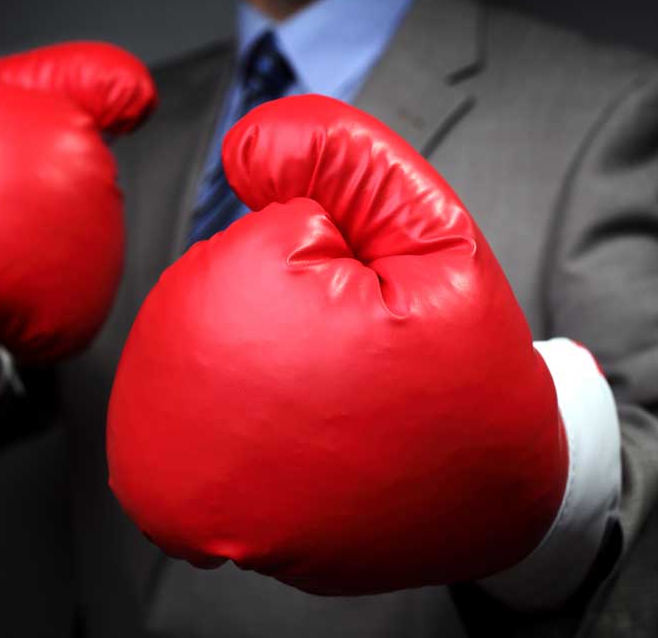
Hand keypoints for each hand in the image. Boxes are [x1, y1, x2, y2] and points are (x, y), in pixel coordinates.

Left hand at [107, 95, 570, 594]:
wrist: (486, 506)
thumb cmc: (471, 373)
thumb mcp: (441, 236)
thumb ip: (346, 161)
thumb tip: (244, 148)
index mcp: (270, 318)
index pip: (266, 233)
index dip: (335, 261)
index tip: (380, 318)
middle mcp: (198, 409)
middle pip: (214, 284)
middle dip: (286, 304)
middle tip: (357, 366)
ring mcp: (179, 467)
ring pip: (190, 341)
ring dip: (254, 351)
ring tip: (331, 402)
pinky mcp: (179, 510)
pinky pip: (171, 414)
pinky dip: (225, 402)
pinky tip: (288, 429)